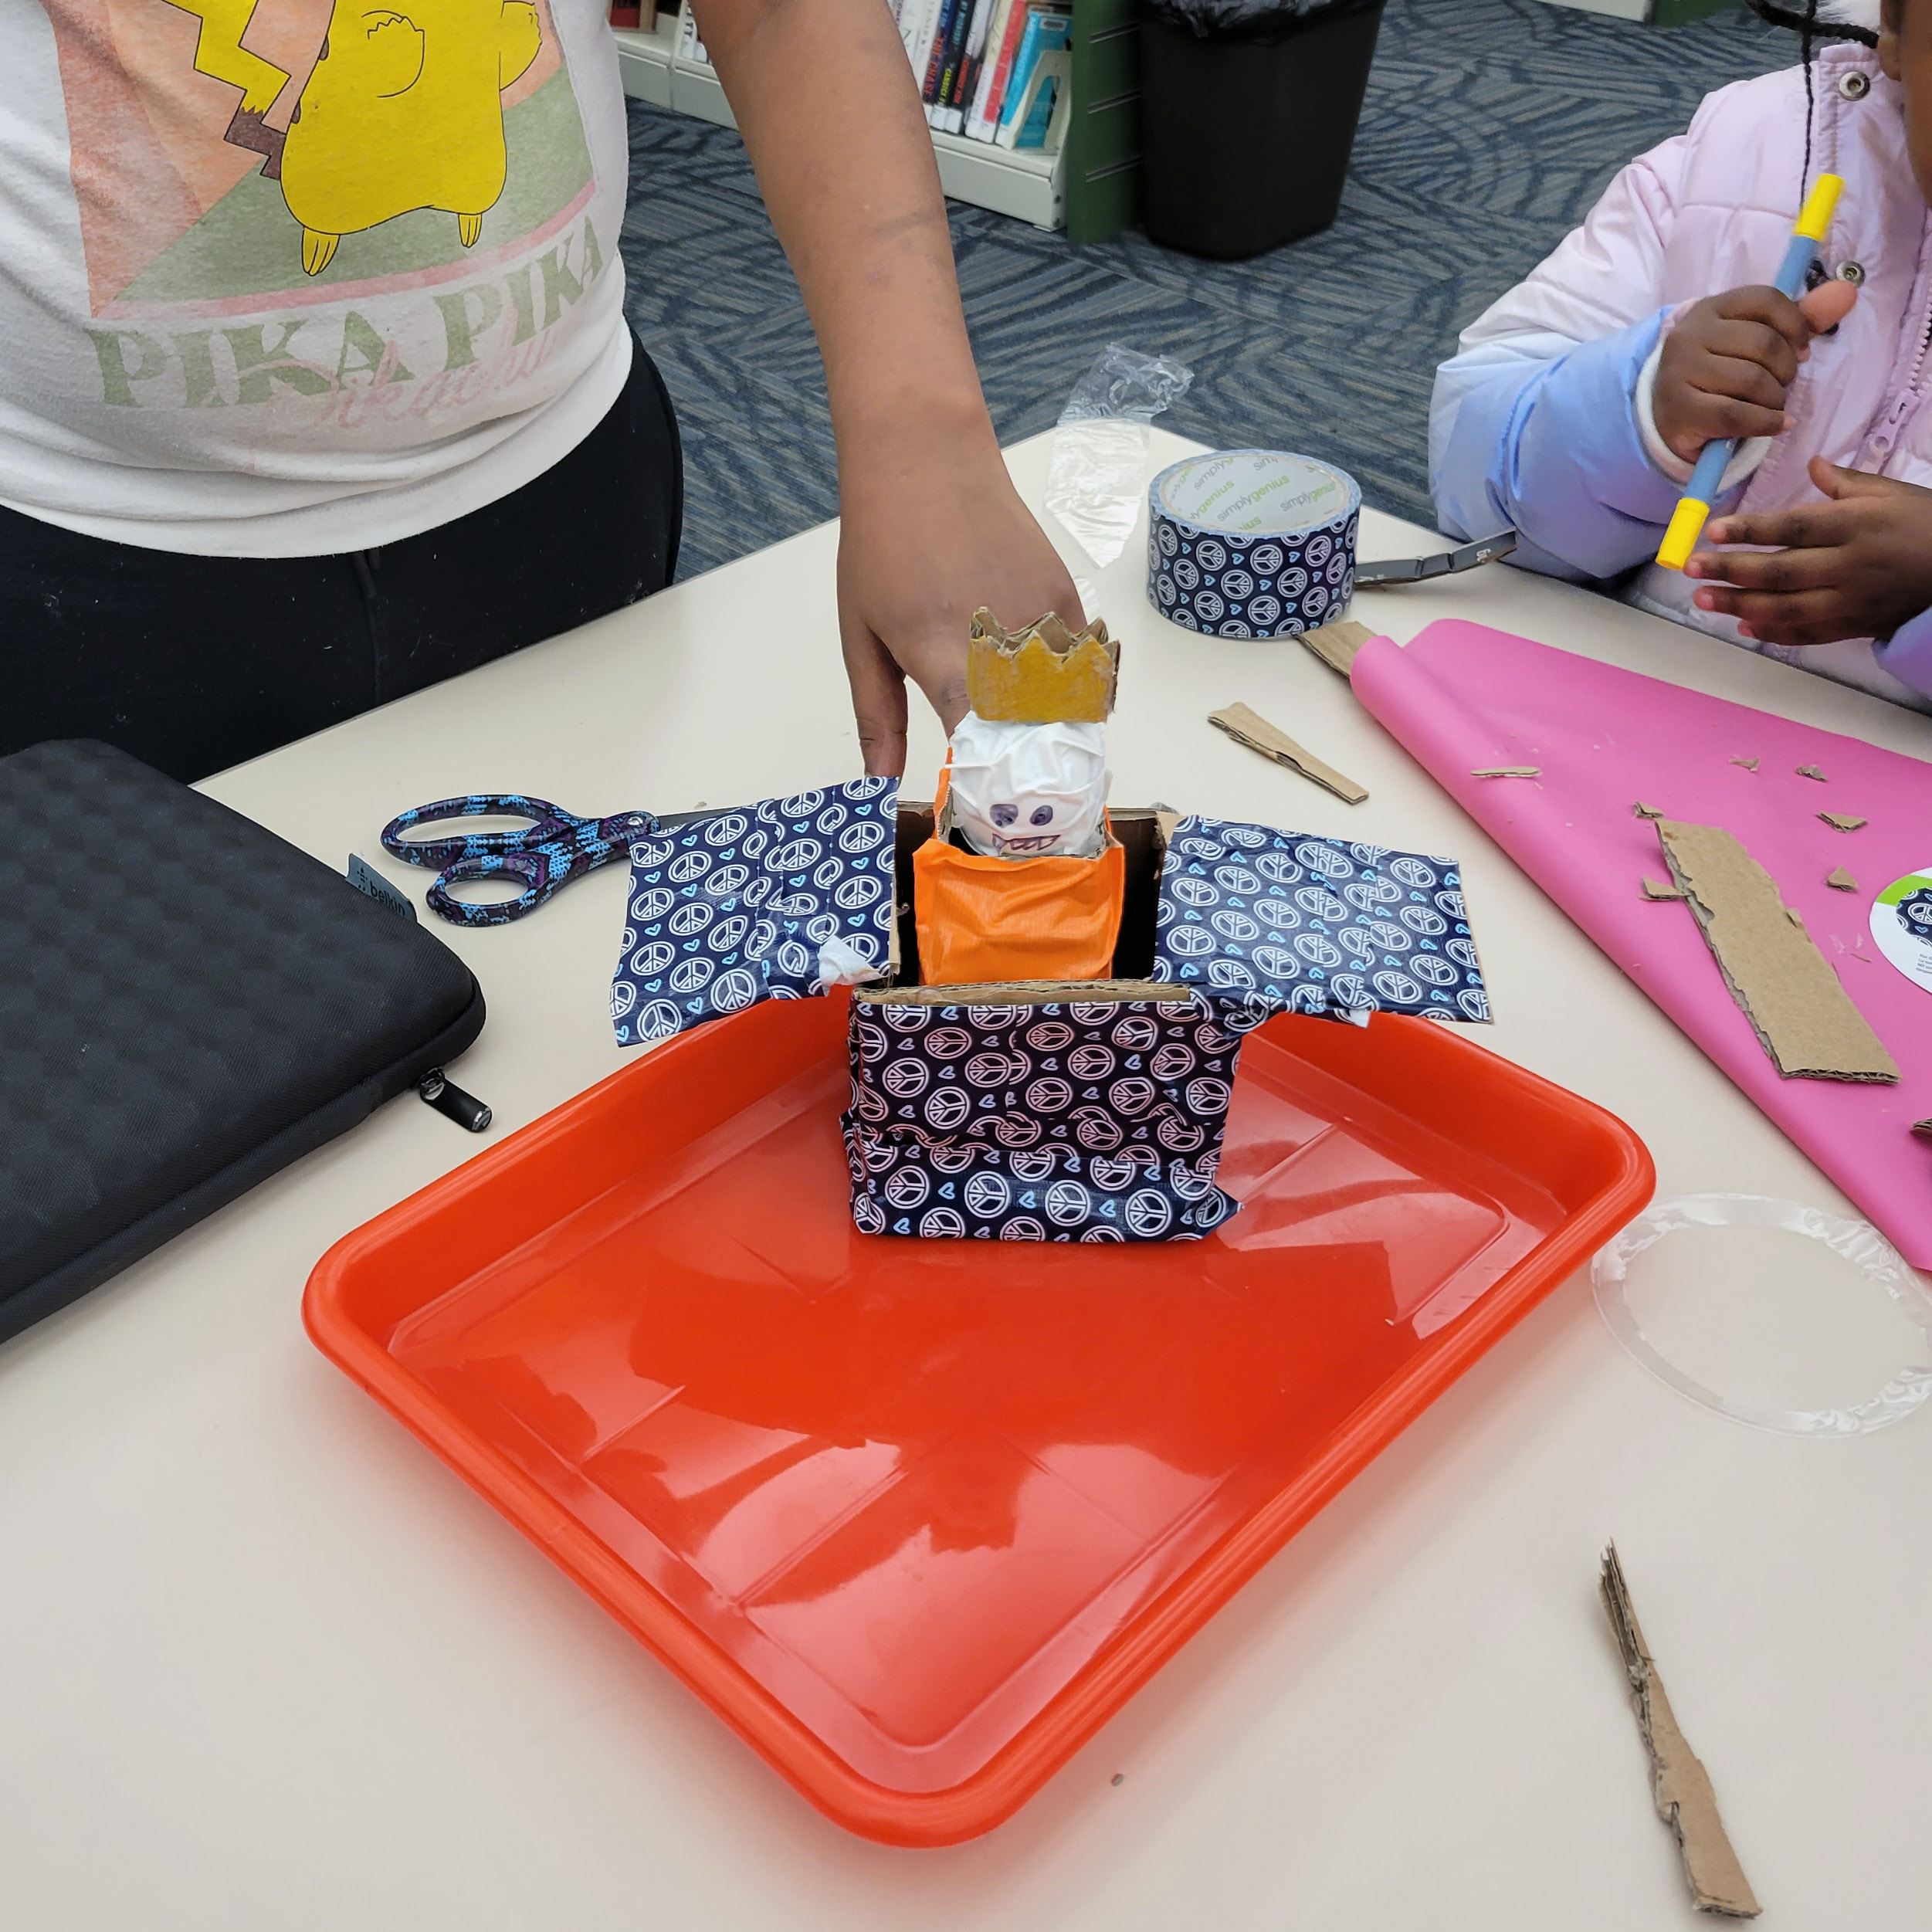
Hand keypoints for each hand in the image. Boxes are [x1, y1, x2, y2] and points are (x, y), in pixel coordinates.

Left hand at [837, 411, 1082, 775]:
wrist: (927, 455)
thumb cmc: (883, 543)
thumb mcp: (859, 635)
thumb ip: (876, 715)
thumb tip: (877, 782)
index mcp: (942, 657)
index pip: (985, 749)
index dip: (990, 789)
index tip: (985, 813)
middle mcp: (1001, 641)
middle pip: (1037, 736)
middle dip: (1033, 777)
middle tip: (1026, 807)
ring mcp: (1042, 617)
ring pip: (1069, 702)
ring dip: (1057, 735)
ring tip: (1045, 760)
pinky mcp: (1065, 596)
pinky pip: (1082, 663)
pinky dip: (1071, 688)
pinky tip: (1047, 693)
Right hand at [1652, 280, 1856, 463]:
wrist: (1670, 414)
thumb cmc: (1720, 371)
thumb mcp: (1755, 339)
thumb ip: (1800, 318)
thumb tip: (1846, 292)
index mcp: (1710, 309)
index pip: (1766, 300)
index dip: (1796, 325)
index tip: (1802, 351)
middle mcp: (1688, 335)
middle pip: (1762, 344)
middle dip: (1786, 370)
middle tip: (1782, 385)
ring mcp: (1679, 373)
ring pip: (1751, 381)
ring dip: (1775, 400)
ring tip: (1772, 406)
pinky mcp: (1679, 410)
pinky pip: (1737, 415)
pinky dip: (1766, 423)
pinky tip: (1775, 425)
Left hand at [1686, 456, 1931, 645]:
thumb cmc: (1927, 524)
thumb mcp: (1892, 494)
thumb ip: (1846, 484)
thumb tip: (1811, 464)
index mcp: (1857, 525)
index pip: (1794, 527)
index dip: (1751, 529)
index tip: (1713, 531)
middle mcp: (1851, 565)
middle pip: (1780, 570)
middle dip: (1730, 570)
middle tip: (1689, 568)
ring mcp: (1852, 599)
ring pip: (1787, 606)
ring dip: (1739, 604)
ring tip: (1703, 598)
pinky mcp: (1856, 625)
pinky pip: (1809, 633)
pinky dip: (1775, 632)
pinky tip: (1745, 627)